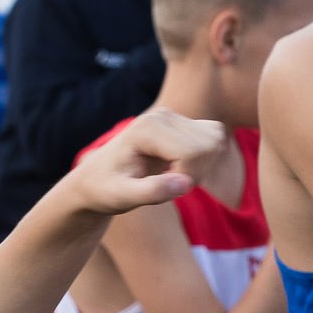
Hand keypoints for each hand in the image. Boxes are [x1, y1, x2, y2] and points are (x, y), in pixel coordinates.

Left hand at [64, 108, 225, 216]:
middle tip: (167, 184)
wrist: (96, 178)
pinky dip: (204, 160)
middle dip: (195, 173)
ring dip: (201, 167)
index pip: (192, 152)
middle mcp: (162, 115)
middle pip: (209, 145)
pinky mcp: (183, 123)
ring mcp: (173, 116)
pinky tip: (178, 169)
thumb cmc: (104, 190)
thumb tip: (184, 183)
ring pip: (216, 141)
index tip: (162, 189)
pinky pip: (214, 139)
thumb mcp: (121, 197)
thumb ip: (150, 192)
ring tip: (171, 177)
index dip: (186, 178)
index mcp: (146, 128)